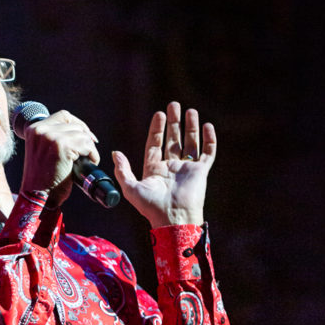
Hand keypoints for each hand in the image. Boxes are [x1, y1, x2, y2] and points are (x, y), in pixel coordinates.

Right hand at [20, 110, 99, 206]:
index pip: (62, 116)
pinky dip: (92, 154)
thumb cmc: (42, 181)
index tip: (86, 136)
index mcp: (33, 129)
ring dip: (89, 148)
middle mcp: (41, 130)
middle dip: (85, 137)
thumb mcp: (42, 153)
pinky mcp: (62, 146)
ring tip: (87, 160)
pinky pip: (86, 145)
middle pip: (74, 125)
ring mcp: (51, 137)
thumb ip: (52, 139)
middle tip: (89, 151)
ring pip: (82, 135)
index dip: (77, 124)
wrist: (37, 198)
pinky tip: (91, 162)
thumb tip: (77, 131)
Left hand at [112, 102, 215, 226]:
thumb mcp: (131, 189)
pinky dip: (209, 140)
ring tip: (190, 111)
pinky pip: (207, 153)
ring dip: (190, 127)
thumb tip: (116, 153)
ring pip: (190, 143)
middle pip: (172, 140)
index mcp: (155, 170)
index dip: (156, 130)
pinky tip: (207, 126)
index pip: (155, 145)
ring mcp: (186, 169)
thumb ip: (122, 171)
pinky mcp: (201, 172)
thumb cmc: (151, 207)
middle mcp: (171, 168)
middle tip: (173, 105)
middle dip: (173, 123)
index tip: (159, 115)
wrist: (173, 219)